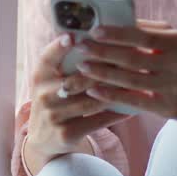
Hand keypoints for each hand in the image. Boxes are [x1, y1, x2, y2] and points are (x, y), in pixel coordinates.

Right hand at [25, 33, 134, 166]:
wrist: (43, 138)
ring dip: (116, 92)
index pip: (48, 57)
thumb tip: (93, 37)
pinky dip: (115, 114)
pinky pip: (97, 121)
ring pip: (91, 101)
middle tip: (128, 58)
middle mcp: (44, 95)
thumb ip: (64, 61)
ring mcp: (54, 116)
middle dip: (105, 69)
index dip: (59, 46)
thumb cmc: (54, 99)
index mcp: (40, 76)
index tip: (74, 37)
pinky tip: (131, 107)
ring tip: (136, 82)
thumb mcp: (50, 80)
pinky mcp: (66, 134)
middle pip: (78, 79)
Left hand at [75, 19, 176, 124]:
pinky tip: (94, 89)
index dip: (117, 34)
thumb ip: (149, 31)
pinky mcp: (168, 108)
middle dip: (103, 53)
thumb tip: (117, 20)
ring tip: (82, 66)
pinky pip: (135, 101)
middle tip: (81, 47)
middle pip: (133, 59)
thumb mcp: (175, 42)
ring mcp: (173, 88)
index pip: (143, 36)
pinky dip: (112, 95)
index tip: (94, 31)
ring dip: (103, 73)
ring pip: (131, 80)